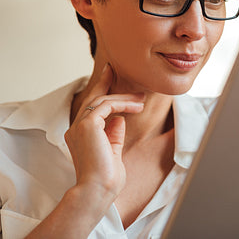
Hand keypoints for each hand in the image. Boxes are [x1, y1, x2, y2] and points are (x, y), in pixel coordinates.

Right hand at [65, 64, 144, 199]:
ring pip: (102, 100)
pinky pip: (106, 105)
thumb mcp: (113, 151)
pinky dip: (122, 103)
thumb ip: (114, 134)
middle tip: (115, 69)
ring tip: (141, 100)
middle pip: (93, 98)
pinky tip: (136, 107)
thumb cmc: (106, 177)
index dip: (102, 91)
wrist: (98, 190)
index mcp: (80, 135)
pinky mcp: (88, 125)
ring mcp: (80, 126)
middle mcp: (76, 128)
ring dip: (124, 98)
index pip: (91, 108)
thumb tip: (119, 120)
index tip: (110, 77)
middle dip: (105, 82)